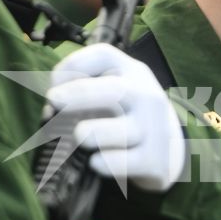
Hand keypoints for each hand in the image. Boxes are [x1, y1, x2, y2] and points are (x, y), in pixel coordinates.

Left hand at [46, 43, 185, 192]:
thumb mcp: (116, 91)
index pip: (104, 56)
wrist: (169, 150)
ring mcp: (155, 129)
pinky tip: (95, 162)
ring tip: (79, 137)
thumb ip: (86, 89)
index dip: (73, 65)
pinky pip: (125, 162)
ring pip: (121, 131)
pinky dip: (105, 163)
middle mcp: (147, 97)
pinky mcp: (155, 160)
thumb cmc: (127, 116)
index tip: (53, 84)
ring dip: (92, 133)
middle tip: (53, 101)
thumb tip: (51, 108)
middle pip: (116, 91)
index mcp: (133, 73)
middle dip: (79, 94)